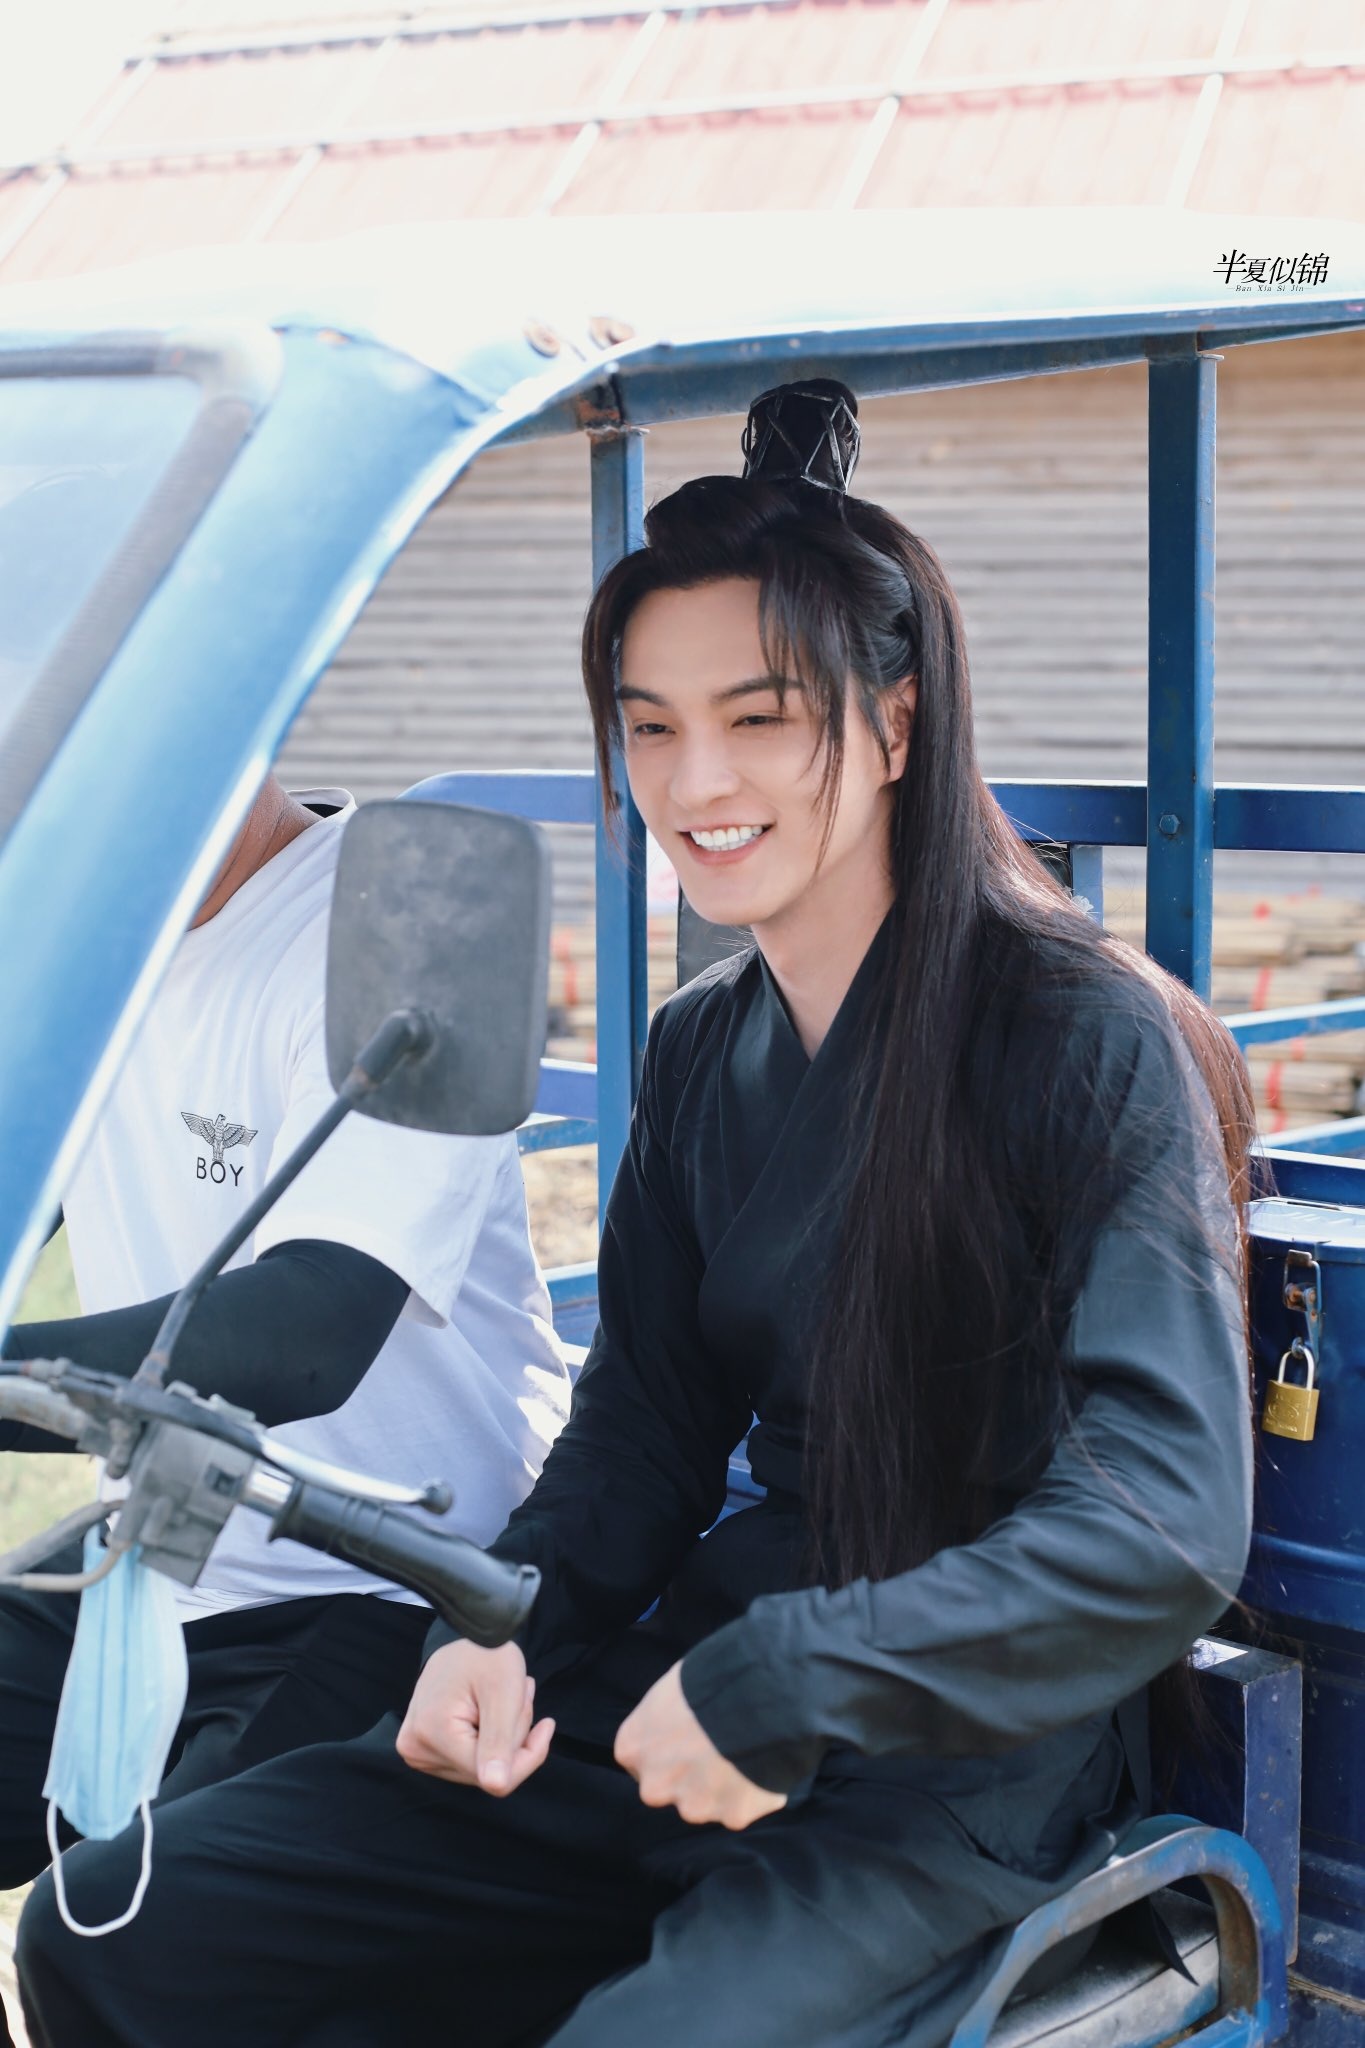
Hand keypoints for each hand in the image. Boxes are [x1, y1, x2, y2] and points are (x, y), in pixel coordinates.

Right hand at [396, 1640, 553, 1795]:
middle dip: (512, 1738)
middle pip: (484, 1771)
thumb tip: (496, 1785)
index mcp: (430, 1733)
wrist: (467, 1630)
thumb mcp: (503, 1691)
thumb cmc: (487, 1652)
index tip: (547, 1724)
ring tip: (504, 1696)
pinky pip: (470, 1758)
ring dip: (504, 1735)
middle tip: (519, 1696)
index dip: (526, 1755)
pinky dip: (491, 1735)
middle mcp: (415, 1748)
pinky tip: (493, 1706)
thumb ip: (500, 1740)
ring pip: (480, 1766)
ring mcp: (415, 1749)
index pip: (491, 1776)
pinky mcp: (422, 1747)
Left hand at [614, 1661, 786, 1830]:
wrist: (756, 1695)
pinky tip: (762, 1762)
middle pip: (669, 1787)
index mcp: (632, 1749)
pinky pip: (742, 1806)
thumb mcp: (672, 1688)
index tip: (686, 1736)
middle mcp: (654, 1786)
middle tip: (716, 1746)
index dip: (667, 1747)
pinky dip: (752, 1791)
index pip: (641, 1758)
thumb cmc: (709, 1680)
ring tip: (745, 1749)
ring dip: (722, 1784)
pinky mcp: (732, 1817)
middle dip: (689, 1774)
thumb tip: (677, 1722)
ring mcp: (693, 1806)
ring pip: (706, 1801)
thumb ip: (664, 1718)